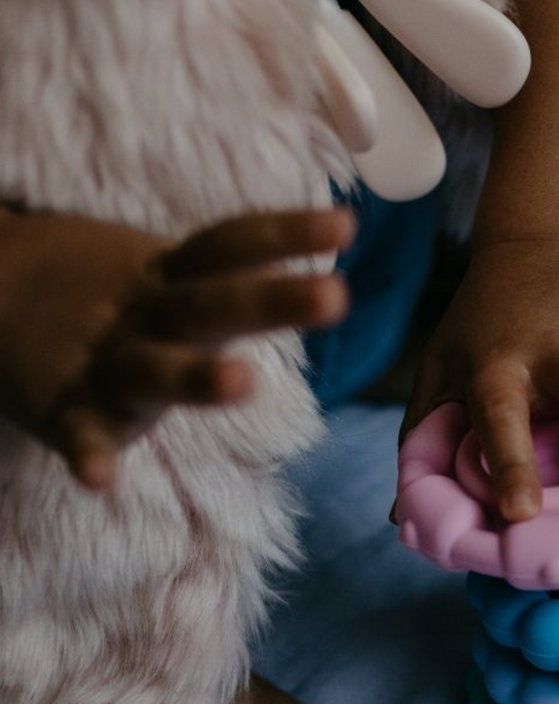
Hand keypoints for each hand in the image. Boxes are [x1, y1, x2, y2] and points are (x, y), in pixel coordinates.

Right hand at [0, 208, 351, 488]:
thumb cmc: (115, 296)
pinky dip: (87, 454)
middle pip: (213, 303)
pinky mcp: (65, 409)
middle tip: (337, 296)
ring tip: (244, 383)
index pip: (232, 245)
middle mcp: (144, 313)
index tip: (348, 224)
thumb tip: (328, 236)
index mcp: (171, 277)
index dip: (286, 233)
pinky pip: (78, 434)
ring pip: (154, 369)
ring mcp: (104, 361)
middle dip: (273, 301)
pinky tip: (100, 479)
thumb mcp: (168, 274)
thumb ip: (234, 270)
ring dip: (197, 377)